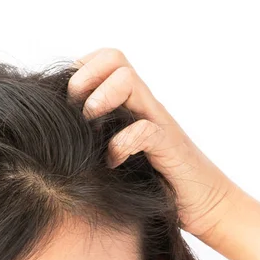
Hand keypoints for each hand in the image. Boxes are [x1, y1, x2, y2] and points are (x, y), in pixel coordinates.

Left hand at [68, 48, 240, 236]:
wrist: (203, 202)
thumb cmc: (152, 177)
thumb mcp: (117, 148)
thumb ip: (95, 132)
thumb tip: (56, 128)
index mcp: (128, 100)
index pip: (102, 58)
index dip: (78, 71)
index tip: (68, 103)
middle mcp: (143, 103)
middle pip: (114, 57)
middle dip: (85, 79)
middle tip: (79, 114)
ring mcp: (158, 121)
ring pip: (128, 81)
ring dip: (101, 101)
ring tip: (93, 131)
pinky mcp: (169, 148)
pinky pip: (145, 130)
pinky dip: (122, 144)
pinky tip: (113, 162)